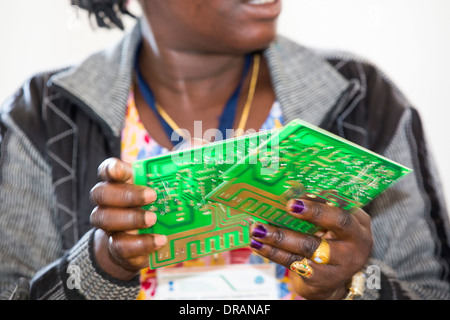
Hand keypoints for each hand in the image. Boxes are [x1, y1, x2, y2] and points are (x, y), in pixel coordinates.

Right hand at [89, 158, 166, 280]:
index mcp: (119, 183)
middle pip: (102, 193)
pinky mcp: (117, 248)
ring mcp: (109, 226)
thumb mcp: (161, 189)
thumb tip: (189, 153)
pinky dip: (142, 243)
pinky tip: (160, 240)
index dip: (111, 169)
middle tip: (152, 196)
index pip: (107, 170)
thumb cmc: (152, 209)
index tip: (118, 170)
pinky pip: (121, 246)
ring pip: (105, 219)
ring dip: (131, 218)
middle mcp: (108, 203)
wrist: (138, 245)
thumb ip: (170, 171)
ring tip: (154, 219)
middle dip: (127, 194)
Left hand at [249, 198, 372, 299]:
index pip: (344, 203)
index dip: (326, 197)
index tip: (305, 192)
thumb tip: (289, 188)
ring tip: (258, 227)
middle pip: (336, 222)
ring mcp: (340, 263)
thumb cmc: (327, 243)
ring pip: (308, 245)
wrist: (329, 283)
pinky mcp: (321, 279)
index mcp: (358, 222)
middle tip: (289, 204)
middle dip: (314, 212)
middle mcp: (355, 242)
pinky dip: (272, 252)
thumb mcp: (332, 226)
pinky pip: (293, 262)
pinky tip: (257, 243)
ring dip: (280, 235)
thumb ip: (319, 208)